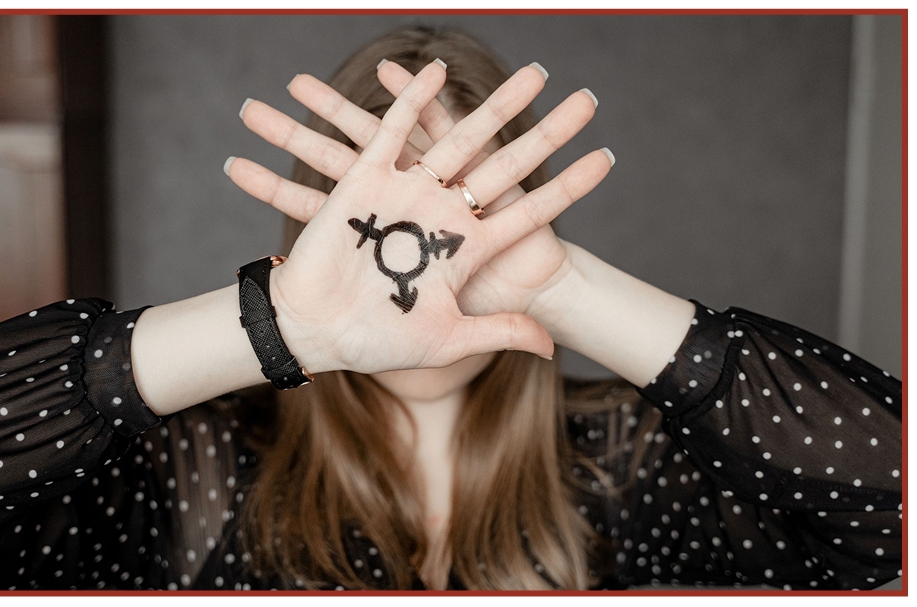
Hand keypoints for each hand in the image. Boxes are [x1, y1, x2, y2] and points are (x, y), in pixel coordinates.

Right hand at [231, 61, 596, 375]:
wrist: (314, 331)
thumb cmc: (377, 341)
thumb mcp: (448, 338)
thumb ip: (499, 332)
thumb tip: (552, 348)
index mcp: (468, 250)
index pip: (532, 210)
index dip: (568, 186)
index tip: (607, 158)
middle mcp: (444, 215)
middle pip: (508, 163)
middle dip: (549, 132)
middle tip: (588, 100)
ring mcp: (408, 194)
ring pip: (461, 137)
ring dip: (498, 104)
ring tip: (537, 71)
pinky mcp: (365, 182)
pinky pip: (391, 133)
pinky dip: (411, 101)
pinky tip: (437, 69)